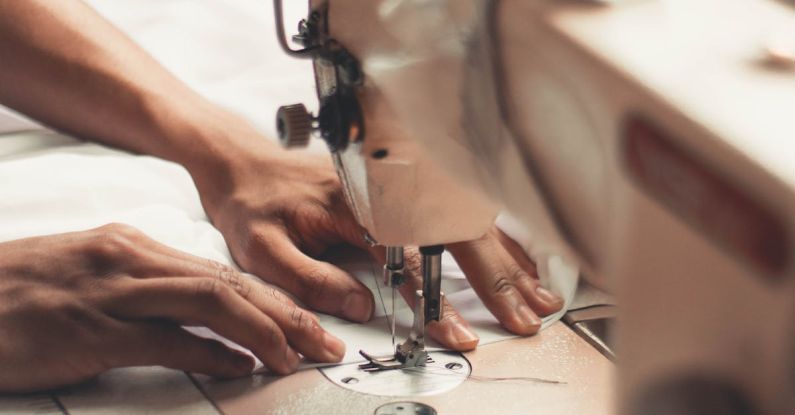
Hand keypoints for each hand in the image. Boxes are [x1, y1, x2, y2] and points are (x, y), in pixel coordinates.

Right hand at [0, 224, 344, 392]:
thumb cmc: (25, 295)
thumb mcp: (94, 277)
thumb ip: (149, 292)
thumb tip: (208, 326)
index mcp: (134, 246)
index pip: (222, 271)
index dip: (274, 298)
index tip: (308, 321)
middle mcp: (130, 261)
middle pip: (228, 282)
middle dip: (286, 312)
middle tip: (324, 342)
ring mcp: (110, 294)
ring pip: (209, 301)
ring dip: (263, 330)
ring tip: (295, 357)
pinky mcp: (90, 332)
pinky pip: (165, 339)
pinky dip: (209, 354)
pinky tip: (239, 369)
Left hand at [200, 146, 562, 350]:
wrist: (242, 159)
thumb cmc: (252, 202)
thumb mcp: (264, 250)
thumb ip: (313, 280)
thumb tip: (361, 309)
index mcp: (354, 207)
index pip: (412, 260)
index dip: (439, 302)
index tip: (460, 332)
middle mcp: (385, 191)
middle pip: (458, 233)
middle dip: (499, 277)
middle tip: (526, 315)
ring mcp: (398, 184)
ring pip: (467, 218)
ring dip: (507, 255)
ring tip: (537, 289)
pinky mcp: (401, 185)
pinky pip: (457, 209)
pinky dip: (492, 233)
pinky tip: (514, 253)